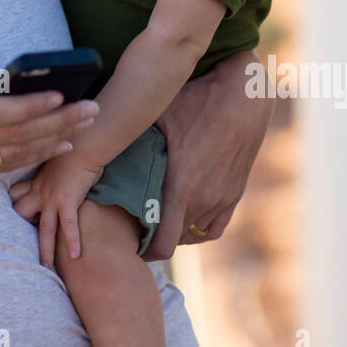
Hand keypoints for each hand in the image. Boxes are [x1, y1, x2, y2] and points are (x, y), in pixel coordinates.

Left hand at [10, 153, 102, 267]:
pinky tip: (76, 256)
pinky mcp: (68, 201)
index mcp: (35, 182)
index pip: (15, 196)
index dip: (12, 206)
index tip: (9, 218)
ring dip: (45, 250)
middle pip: (21, 214)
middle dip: (18, 231)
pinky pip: (68, 226)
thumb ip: (51, 171)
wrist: (83, 144)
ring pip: (44, 229)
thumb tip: (56, 175)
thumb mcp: (54, 159)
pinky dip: (72, 241)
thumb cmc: (73, 149)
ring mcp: (52, 199)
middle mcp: (39, 192)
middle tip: (18, 249)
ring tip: (46, 268)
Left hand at [143, 49, 272, 260]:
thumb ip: (133, 137)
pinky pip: (214, 228)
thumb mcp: (159, 116)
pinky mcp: (234, 194)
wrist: (244, 96)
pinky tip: (184, 219)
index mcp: (180, 186)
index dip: (144, 249)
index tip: (129, 241)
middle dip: (155, 241)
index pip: (162, 244)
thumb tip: (101, 142)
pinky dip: (198, 229)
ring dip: (175, 233)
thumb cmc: (195, 100)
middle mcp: (203, 199)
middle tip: (137, 232)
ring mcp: (222, 199)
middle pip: (174, 242)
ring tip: (157, 223)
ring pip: (193, 236)